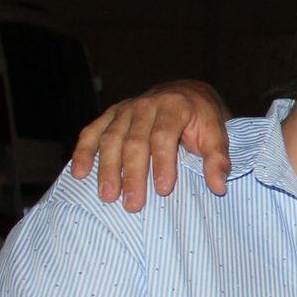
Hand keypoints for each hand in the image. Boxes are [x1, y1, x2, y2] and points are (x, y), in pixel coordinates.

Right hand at [69, 80, 230, 210]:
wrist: (186, 93)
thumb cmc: (202, 119)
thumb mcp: (217, 134)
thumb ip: (217, 159)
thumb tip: (218, 186)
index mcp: (175, 107)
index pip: (164, 137)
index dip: (163, 164)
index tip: (163, 190)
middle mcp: (146, 105)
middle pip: (134, 142)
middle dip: (132, 174)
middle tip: (132, 203)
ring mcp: (125, 108)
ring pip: (111, 139)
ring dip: (107, 169)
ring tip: (107, 196)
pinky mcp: (111, 114)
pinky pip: (92, 131)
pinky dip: (83, 152)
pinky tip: (79, 173)